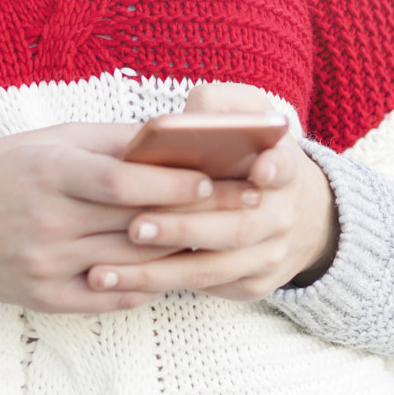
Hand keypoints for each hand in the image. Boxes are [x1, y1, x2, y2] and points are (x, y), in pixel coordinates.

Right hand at [0, 122, 230, 325]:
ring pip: (130, 265)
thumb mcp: (48, 139)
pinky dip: (144, 286)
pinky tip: (173, 272)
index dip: (169, 183)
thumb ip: (111, 141)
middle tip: (242, 208)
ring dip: (178, 253)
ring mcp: (44, 266)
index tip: (212, 179)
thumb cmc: (1, 170)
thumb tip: (175, 135)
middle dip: (193, 217)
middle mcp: (45, 223)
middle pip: (134, 226)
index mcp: (47, 173)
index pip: (119, 182)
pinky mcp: (43, 299)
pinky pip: (108, 299)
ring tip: (221, 238)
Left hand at [86, 83, 338, 301]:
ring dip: (158, 270)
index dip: (273, 168)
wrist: (288, 208)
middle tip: (135, 227)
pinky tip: (119, 283)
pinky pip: (205, 288)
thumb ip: (219, 106)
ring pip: (213, 268)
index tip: (257, 169)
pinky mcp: (253, 283)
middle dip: (183, 228)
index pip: (283, 166)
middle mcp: (283, 215)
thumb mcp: (247, 118)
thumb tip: (185, 117)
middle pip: (236, 228)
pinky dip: (160, 285)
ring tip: (105, 270)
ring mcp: (270, 254)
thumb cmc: (249, 153)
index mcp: (284, 167)